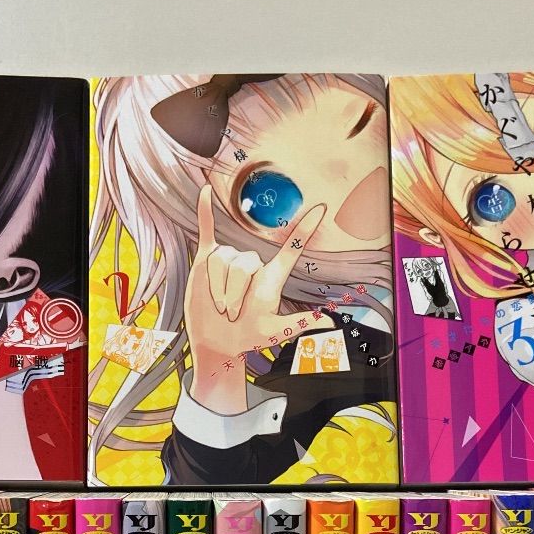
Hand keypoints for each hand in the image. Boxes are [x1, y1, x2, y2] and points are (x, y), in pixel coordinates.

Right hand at [184, 185, 323, 384]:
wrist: (215, 342)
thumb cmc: (246, 337)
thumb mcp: (272, 333)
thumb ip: (297, 324)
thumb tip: (328, 323)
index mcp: (271, 278)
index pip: (291, 250)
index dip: (304, 231)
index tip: (321, 209)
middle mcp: (252, 264)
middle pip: (244, 265)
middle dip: (234, 294)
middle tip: (232, 315)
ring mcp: (230, 260)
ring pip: (223, 261)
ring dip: (218, 288)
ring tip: (219, 307)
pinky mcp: (208, 259)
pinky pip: (207, 230)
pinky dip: (205, 211)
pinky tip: (206, 191)